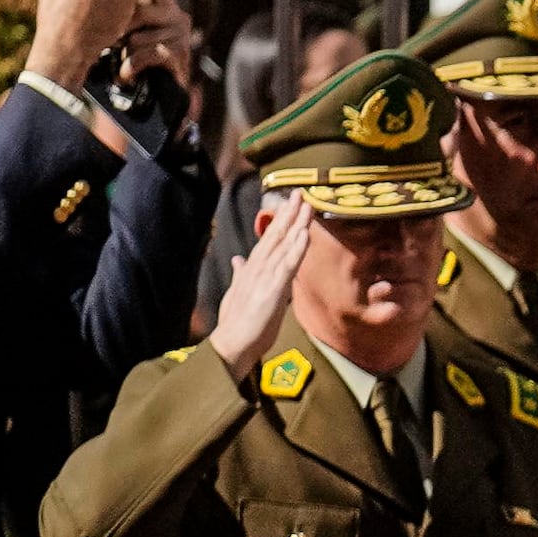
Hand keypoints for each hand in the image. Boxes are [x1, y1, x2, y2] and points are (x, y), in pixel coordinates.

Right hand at [209, 191, 313, 372]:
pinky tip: (304, 234)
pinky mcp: (273, 289)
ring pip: (283, 245)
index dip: (280, 220)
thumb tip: (238, 259)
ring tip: (305, 204)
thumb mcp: (239, 292)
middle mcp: (257, 267)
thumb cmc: (238, 321)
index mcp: (252, 268)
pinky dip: (296, 248)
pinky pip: (288, 265)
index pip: (268, 239)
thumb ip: (240, 274)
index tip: (291, 204)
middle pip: (276, 235)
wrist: (231, 343)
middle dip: (289, 214)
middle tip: (301, 193)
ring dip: (295, 224)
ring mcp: (265, 277)